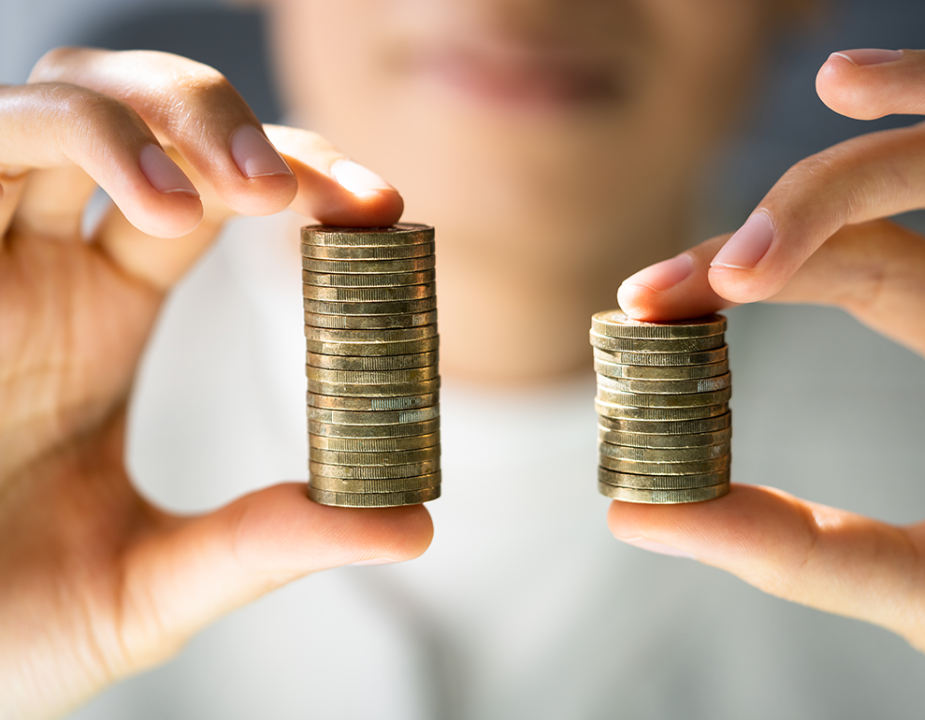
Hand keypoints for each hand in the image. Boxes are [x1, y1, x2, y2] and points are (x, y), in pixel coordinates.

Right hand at [0, 48, 431, 718]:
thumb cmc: (2, 627)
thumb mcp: (155, 583)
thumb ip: (268, 544)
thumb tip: (413, 527)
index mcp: (102, 312)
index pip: (213, 193)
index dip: (298, 177)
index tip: (381, 210)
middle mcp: (43, 267)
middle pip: (145, 117)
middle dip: (238, 122)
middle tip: (326, 196)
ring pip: (68, 99)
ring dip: (170, 114)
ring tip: (247, 196)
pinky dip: (85, 136)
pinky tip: (164, 207)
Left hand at [610, 48, 924, 704]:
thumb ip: (786, 546)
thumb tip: (631, 512)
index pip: (860, 271)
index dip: (751, 266)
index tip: (644, 299)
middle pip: (906, 204)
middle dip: (797, 211)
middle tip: (693, 277)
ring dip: (910, 113)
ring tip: (832, 87)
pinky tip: (882, 85)